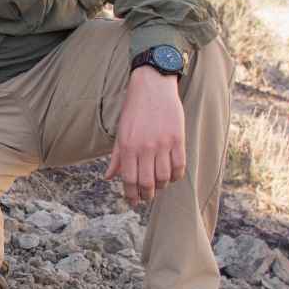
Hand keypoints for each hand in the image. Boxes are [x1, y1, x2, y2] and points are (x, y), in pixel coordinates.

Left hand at [104, 66, 186, 204]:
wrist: (152, 87)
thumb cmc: (134, 110)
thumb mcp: (120, 133)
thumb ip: (116, 157)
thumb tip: (109, 177)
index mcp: (127, 147)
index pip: (129, 179)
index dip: (131, 194)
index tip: (133, 202)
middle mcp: (144, 147)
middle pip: (147, 182)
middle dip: (146, 195)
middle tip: (146, 198)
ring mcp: (162, 144)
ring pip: (164, 177)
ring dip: (161, 186)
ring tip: (158, 186)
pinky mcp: (178, 139)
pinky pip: (179, 165)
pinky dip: (176, 176)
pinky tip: (171, 177)